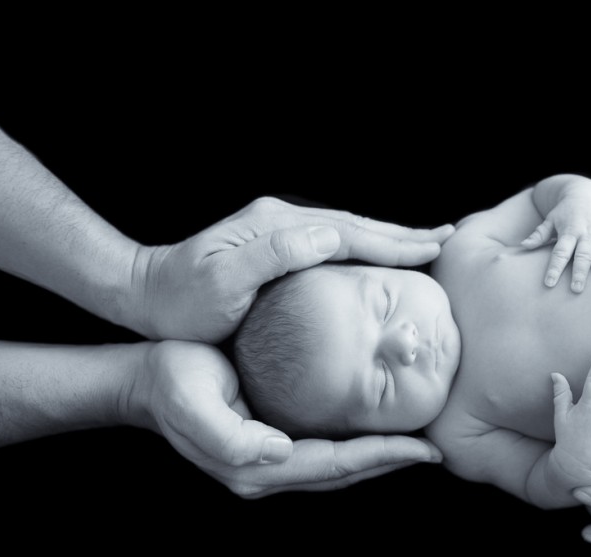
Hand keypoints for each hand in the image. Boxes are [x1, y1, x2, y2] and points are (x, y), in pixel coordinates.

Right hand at [128, 341, 440, 494]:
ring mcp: (269, 461)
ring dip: (377, 454)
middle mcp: (267, 471)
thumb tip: (281, 452)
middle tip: (434, 448)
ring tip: (416, 440)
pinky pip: (325, 447)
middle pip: (344, 472)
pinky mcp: (271, 442)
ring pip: (338, 464)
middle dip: (390, 460)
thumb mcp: (191, 401)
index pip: (334, 465)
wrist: (144, 377)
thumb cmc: (169, 380)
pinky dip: (356, 441)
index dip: (381, 456)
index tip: (423, 448)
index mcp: (254, 466)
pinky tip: (376, 424)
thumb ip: (231, 436)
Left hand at [129, 197, 453, 342]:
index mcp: (277, 227)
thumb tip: (330, 234)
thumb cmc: (181, 301)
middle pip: (356, 225)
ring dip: (389, 238)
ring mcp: (279, 229)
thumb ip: (274, 255)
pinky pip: (334, 242)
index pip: (349, 233)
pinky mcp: (275, 244)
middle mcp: (282, 220)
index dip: (395, 242)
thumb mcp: (221, 282)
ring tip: (425, 244)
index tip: (435, 248)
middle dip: (404, 234)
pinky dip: (365, 247)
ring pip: (348, 231)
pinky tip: (378, 256)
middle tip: (447, 239)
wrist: (143, 295)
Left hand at [522, 182, 590, 292]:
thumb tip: (524, 245)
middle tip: (576, 290)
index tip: (549, 283)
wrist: (587, 192)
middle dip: (579, 272)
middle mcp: (587, 232)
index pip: (560, 252)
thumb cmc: (565, 211)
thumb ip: (539, 234)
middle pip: (583, 255)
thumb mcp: (550, 219)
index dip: (554, 268)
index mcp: (569, 230)